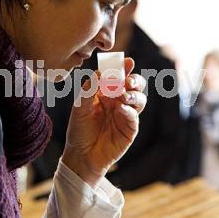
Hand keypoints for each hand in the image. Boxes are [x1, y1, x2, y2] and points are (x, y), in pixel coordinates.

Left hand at [62, 57, 146, 187]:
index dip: (124, 68)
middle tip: (127, 80)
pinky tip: (121, 108)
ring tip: (123, 94)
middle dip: (134, 79)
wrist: (80, 155)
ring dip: (134, 94)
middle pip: (135, 86)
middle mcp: (118, 102)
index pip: (119, 77)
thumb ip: (89, 89)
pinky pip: (134, 117)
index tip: (127, 61)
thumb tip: (99, 73)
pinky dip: (129, 110)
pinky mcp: (129, 130)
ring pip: (139, 99)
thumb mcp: (80, 107)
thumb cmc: (79, 130)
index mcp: (106, 94)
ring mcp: (125, 115)